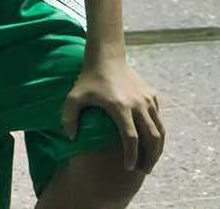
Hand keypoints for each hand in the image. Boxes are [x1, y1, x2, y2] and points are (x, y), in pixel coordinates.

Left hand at [61, 58, 164, 172]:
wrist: (106, 58)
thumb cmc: (88, 79)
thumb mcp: (73, 97)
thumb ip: (68, 117)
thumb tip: (71, 137)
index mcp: (119, 107)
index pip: (131, 138)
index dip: (131, 155)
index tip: (129, 167)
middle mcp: (138, 104)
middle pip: (152, 138)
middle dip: (150, 157)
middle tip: (144, 170)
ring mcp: (147, 100)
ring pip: (160, 129)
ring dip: (157, 148)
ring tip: (149, 160)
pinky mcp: (152, 96)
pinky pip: (158, 118)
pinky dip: (157, 132)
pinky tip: (149, 140)